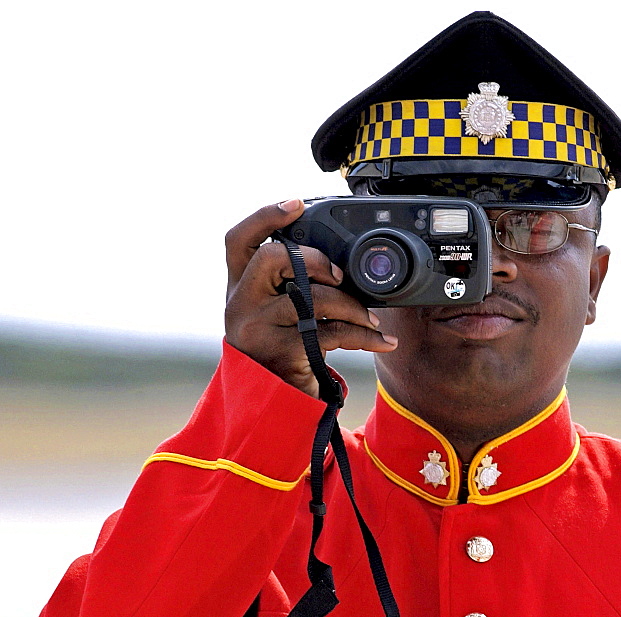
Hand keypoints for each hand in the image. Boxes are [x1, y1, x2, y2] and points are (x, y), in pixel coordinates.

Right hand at [224, 199, 397, 397]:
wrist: (274, 408)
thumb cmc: (281, 355)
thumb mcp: (276, 316)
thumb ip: (289, 287)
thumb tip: (335, 262)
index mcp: (238, 288)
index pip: (238, 240)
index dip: (265, 216)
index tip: (296, 203)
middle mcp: (239, 305)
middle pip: (271, 258)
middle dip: (315, 261)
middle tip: (341, 276)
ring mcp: (256, 328)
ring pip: (311, 297)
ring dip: (352, 305)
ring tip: (372, 318)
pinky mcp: (281, 352)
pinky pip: (332, 333)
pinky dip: (364, 335)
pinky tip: (382, 339)